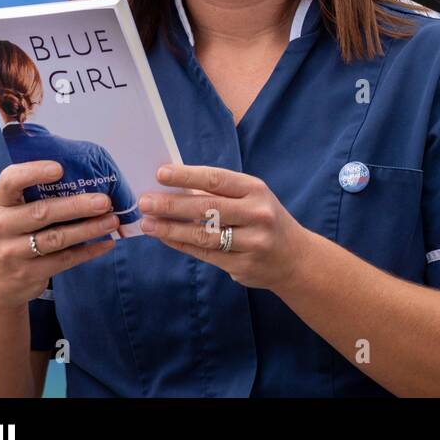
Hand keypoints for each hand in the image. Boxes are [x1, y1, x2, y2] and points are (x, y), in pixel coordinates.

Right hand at [0, 160, 117, 309]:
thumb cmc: (14, 232)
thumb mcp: (14, 210)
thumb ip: (37, 194)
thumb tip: (88, 176)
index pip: (10, 181)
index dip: (34, 173)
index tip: (60, 169)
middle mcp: (1, 226)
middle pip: (42, 212)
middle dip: (77, 206)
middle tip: (104, 201)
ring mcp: (12, 252)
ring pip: (55, 238)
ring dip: (88, 229)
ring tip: (112, 221)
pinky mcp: (28, 273)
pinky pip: (64, 260)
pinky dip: (89, 251)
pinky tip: (107, 243)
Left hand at [138, 164, 305, 291]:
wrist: (294, 257)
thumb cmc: (264, 220)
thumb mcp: (252, 198)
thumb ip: (220, 193)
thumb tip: (174, 187)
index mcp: (256, 190)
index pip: (216, 180)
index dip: (187, 176)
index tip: (161, 174)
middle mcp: (256, 214)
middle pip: (206, 208)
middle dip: (171, 204)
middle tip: (145, 202)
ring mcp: (251, 241)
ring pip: (203, 234)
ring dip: (170, 228)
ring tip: (147, 223)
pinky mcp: (242, 265)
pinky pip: (205, 253)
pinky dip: (181, 244)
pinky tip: (165, 237)